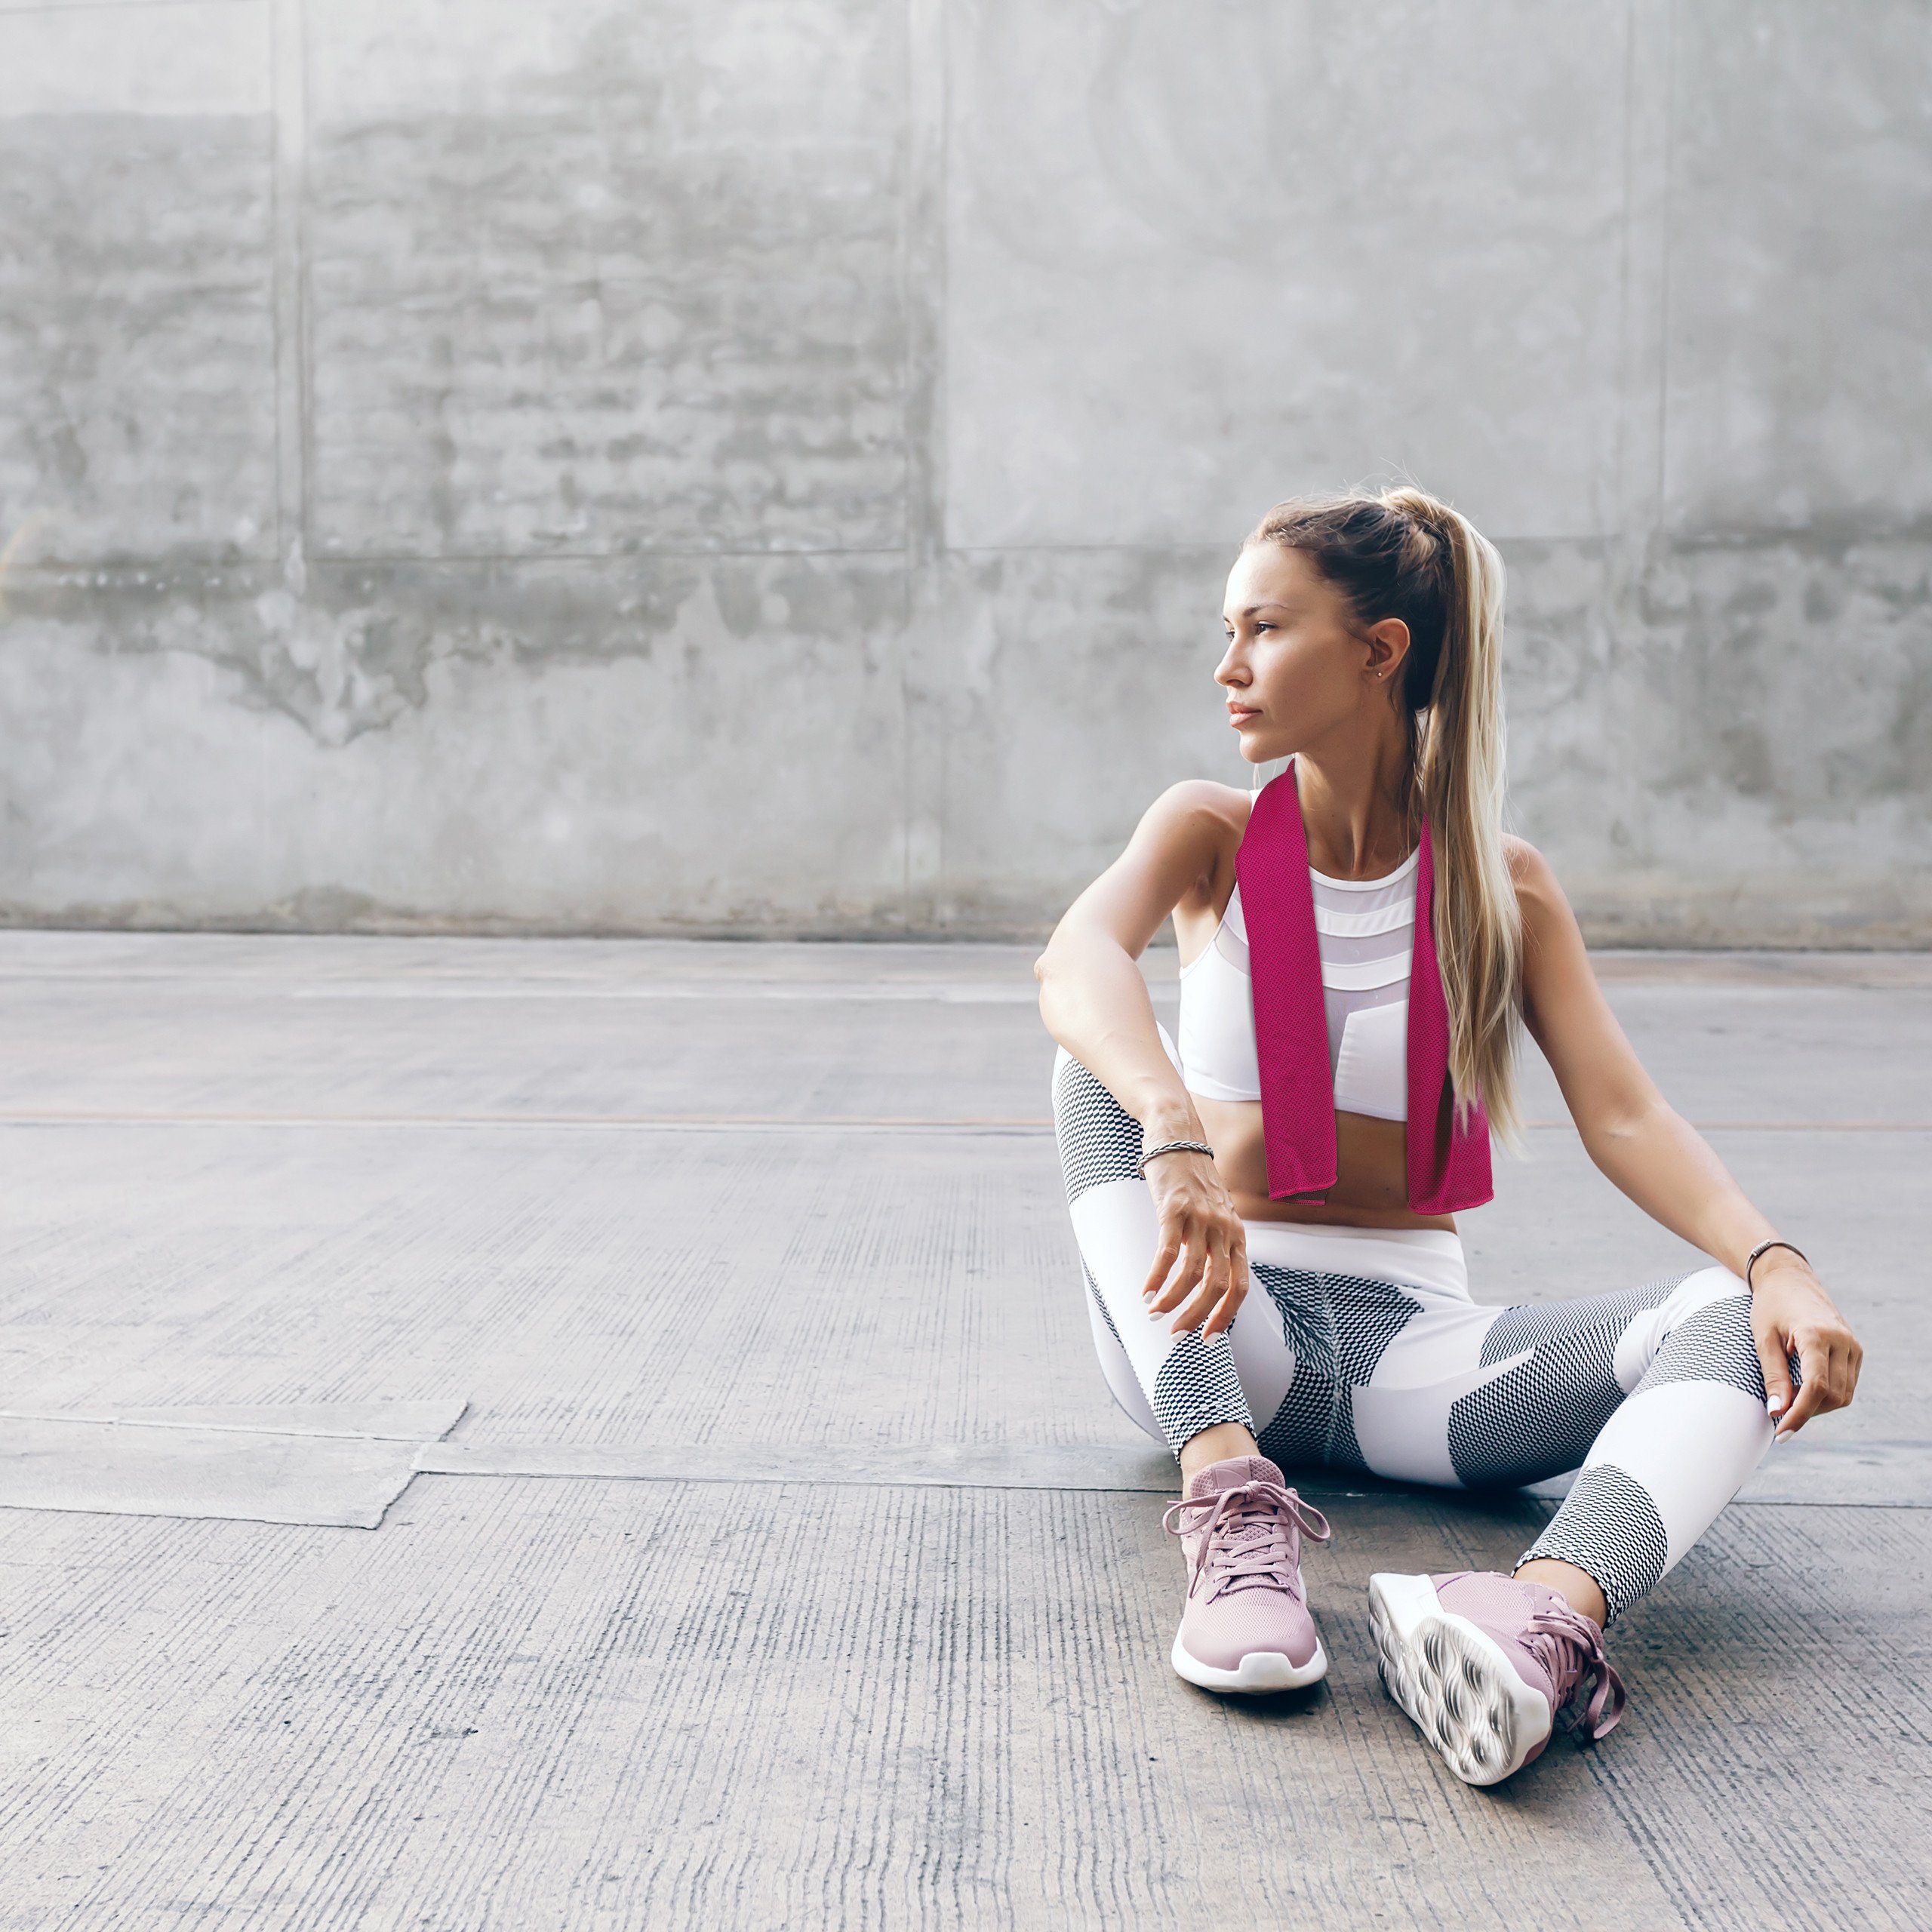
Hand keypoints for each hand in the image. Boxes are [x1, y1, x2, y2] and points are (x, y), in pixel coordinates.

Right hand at [1139, 1145, 1247, 1339]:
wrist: (1176, 1134)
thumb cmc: (1191, 1179)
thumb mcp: (1213, 1212)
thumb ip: (1213, 1242)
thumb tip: (1202, 1281)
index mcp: (1236, 1233)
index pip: (1240, 1285)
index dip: (1226, 1316)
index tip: (1208, 1338)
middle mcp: (1224, 1227)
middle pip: (1218, 1285)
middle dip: (1198, 1316)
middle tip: (1177, 1334)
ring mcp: (1201, 1217)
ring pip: (1192, 1273)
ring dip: (1173, 1301)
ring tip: (1155, 1314)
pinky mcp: (1175, 1207)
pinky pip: (1167, 1252)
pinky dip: (1156, 1278)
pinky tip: (1145, 1292)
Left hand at [1748, 1253, 1862, 1440]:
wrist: (1789, 1279)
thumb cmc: (1770, 1306)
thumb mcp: (1763, 1339)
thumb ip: (1773, 1376)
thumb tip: (1777, 1413)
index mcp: (1816, 1335)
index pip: (1815, 1387)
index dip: (1799, 1414)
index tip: (1780, 1433)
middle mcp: (1842, 1341)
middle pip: (1832, 1396)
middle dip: (1807, 1412)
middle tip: (1779, 1415)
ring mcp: (1853, 1345)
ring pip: (1844, 1395)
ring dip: (1818, 1406)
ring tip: (1790, 1400)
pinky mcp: (1855, 1350)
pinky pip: (1847, 1385)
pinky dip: (1828, 1395)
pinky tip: (1805, 1390)